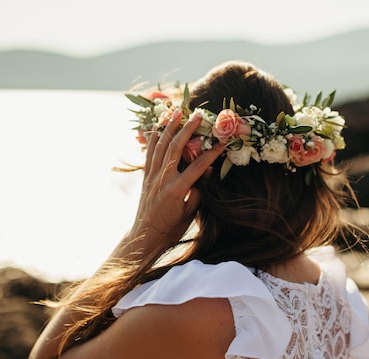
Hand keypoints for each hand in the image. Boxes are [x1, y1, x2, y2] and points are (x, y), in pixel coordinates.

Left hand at [125, 109, 224, 257]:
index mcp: (176, 190)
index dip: (212, 153)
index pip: (198, 166)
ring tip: (177, 111)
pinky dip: (154, 137)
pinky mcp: (145, 176)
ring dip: (169, 127)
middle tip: (199, 115)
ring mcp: (151, 176)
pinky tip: (158, 125)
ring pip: (161, 145)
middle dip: (188, 129)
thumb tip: (208, 170)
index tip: (223, 141)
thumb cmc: (171, 229)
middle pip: (176, 148)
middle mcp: (162, 179)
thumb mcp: (190, 213)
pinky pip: (149, 152)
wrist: (145, 237)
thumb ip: (199, 191)